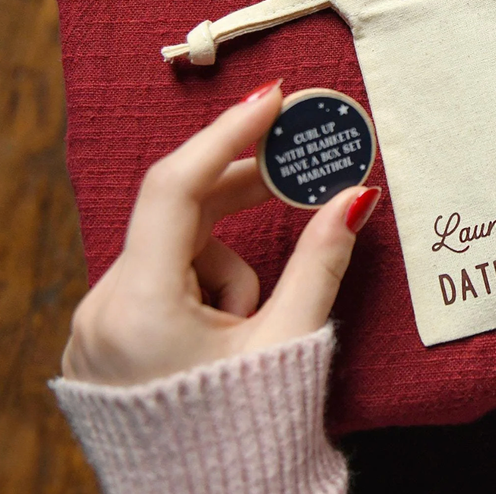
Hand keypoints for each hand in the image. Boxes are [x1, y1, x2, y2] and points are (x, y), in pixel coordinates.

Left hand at [61, 80, 381, 385]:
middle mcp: (103, 310)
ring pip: (171, 246)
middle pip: (175, 211)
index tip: (271, 100)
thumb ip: (321, 259)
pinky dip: (203, 279)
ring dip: (225, 254)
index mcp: (140, 308)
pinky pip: (160, 276)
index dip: (228, 134)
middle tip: (291, 167)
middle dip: (239, 187)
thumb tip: (357, 197)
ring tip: (257, 312)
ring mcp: (99, 327)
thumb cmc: (246, 434)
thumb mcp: (290, 339)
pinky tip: (230, 323)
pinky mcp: (108, 339)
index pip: (176, 186)